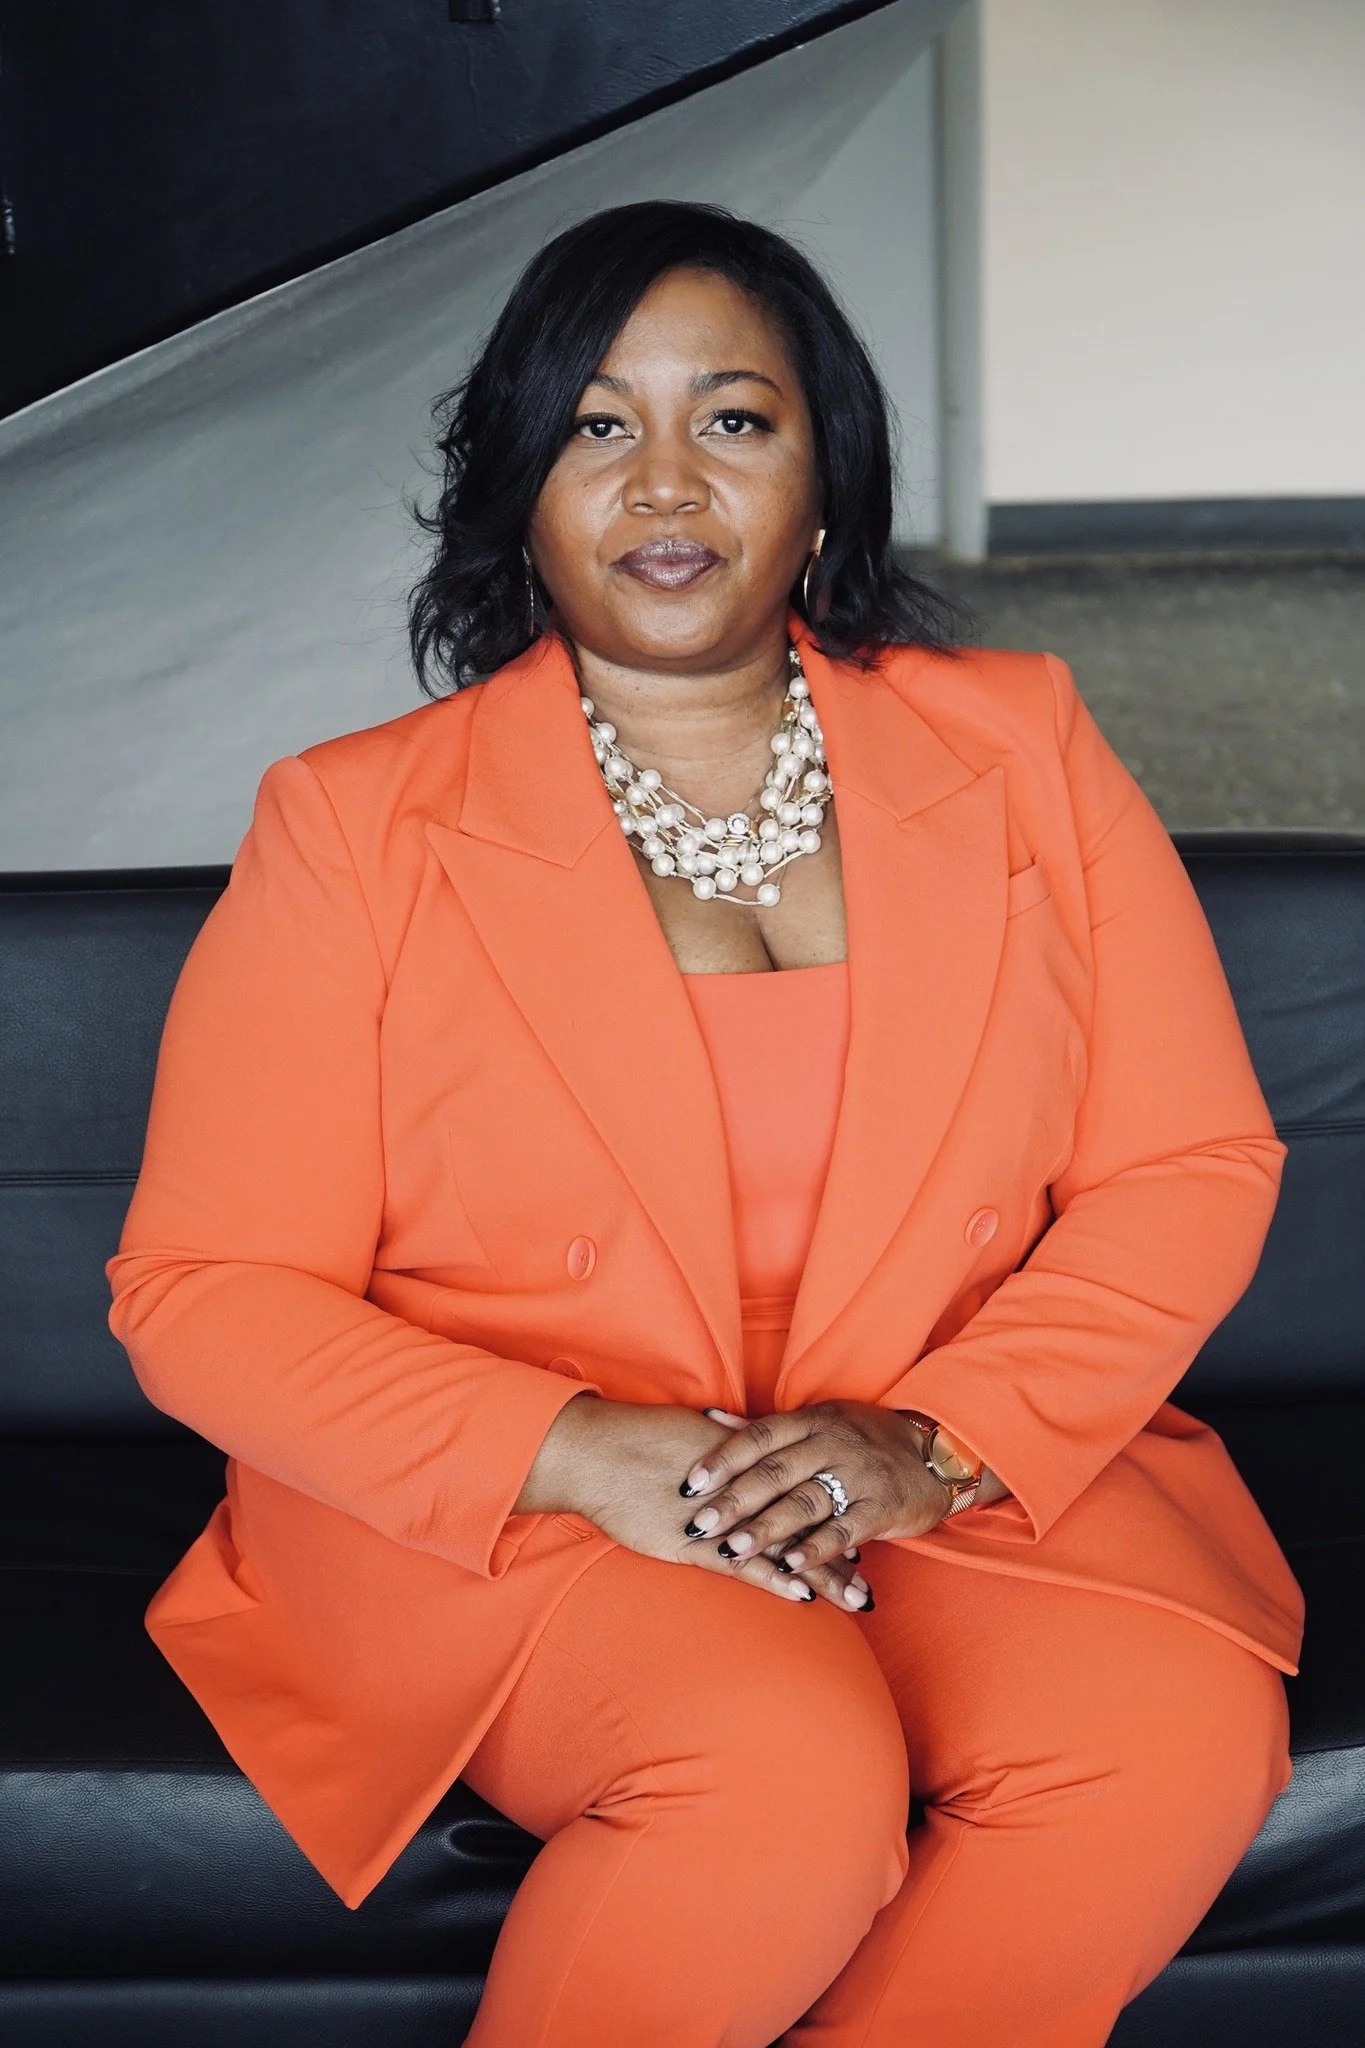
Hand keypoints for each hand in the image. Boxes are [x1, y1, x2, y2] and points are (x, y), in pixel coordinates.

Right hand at [534, 1394, 870, 1609]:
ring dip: (823, 1572)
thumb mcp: (690, 1440)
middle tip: (874, 1572)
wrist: (593, 1449)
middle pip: (806, 1517)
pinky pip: (742, 1564)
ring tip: (859, 1595)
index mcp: (744, 1458)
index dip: (834, 1506)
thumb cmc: (633, 1441)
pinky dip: (774, 1577)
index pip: (802, 1486)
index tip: (864, 1525)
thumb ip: (725, 1453)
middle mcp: (741, 1484)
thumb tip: (745, 1457)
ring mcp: (719, 1514)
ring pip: (784, 1545)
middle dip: (841, 1545)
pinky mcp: (692, 1541)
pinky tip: (803, 1594)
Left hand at [676, 1400, 954, 1584]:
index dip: (722, 1458)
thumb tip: (709, 1419)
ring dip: (766, 1529)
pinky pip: (843, 1530)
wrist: (937, 1453)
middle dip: (734, 1500)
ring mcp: (859, 1476)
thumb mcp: (819, 1421)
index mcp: (814, 1422)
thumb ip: (765, 1428)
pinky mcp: (881, 1508)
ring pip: (804, 1503)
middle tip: (698, 1524)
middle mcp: (833, 1444)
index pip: (760, 1436)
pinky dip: (815, 1549)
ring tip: (732, 1550)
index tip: (688, 1483)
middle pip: (775, 1472)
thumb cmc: (865, 1439)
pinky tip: (789, 1567)